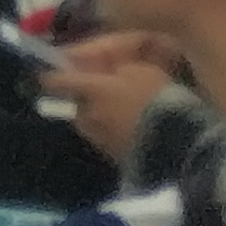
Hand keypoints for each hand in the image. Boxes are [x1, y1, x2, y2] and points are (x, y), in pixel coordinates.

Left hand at [41, 35, 179, 163]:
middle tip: (100, 91)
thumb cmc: (159, 99)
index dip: (51, 75)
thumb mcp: (142, 70)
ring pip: (87, 122)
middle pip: (73, 104)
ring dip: (95, 115)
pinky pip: (103, 137)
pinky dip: (109, 130)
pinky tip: (128, 127)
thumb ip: (117, 68)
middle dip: (82, 97)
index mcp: (92, 90)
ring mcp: (98, 139)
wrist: (175, 145)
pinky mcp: (111, 156)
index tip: (50, 71)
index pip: (56, 81)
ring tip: (117, 110)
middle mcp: (88, 115)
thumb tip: (106, 71)